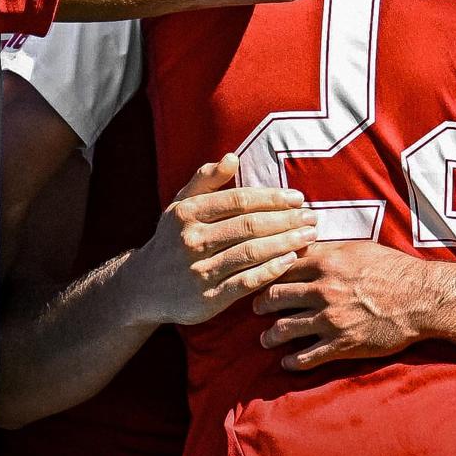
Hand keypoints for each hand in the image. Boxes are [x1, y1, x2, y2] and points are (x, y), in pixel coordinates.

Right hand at [128, 154, 318, 326]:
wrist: (143, 289)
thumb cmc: (173, 239)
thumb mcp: (180, 205)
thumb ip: (206, 180)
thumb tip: (232, 157)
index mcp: (188, 213)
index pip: (239, 200)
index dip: (272, 198)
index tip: (298, 198)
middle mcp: (191, 241)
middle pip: (249, 226)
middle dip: (286, 220)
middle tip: (312, 217)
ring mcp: (198, 271)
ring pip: (251, 252)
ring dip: (285, 243)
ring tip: (309, 236)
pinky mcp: (206, 299)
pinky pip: (245, 282)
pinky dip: (271, 270)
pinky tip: (290, 260)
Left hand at [253, 241, 441, 370]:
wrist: (421, 299)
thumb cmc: (394, 269)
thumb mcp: (359, 248)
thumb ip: (328, 249)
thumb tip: (304, 242)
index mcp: (326, 263)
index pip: (281, 266)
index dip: (266, 272)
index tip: (260, 278)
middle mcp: (323, 291)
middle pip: (274, 297)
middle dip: (261, 305)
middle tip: (257, 309)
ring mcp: (330, 319)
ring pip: (283, 329)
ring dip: (270, 336)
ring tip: (267, 339)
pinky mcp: (341, 345)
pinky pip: (305, 357)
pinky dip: (291, 362)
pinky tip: (287, 362)